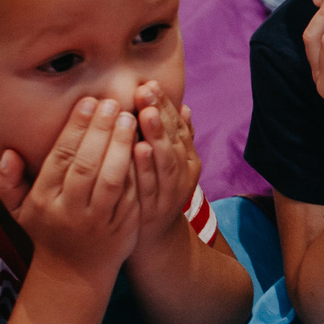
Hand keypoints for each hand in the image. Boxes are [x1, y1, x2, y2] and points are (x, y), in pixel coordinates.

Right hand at [0, 95, 140, 279]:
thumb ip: (6, 181)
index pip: (60, 158)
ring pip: (112, 179)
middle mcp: (70, 211)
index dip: (76, 128)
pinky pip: (132, 194)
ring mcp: (98, 221)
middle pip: (86, 165)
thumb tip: (7, 153)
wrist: (74, 273)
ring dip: (122, 146)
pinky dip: (138, 169)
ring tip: (130, 119)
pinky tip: (144, 145)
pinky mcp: (123, 227)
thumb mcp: (18, 210)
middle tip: (113, 103)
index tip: (88, 102)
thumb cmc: (47, 230)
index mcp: (44, 201)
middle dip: (101, 131)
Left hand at [126, 79, 201, 255]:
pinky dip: (145, 167)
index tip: (149, 83)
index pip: (178, 126)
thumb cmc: (154, 192)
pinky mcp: (154, 210)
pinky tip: (136, 149)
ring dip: (156, 135)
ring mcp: (170, 194)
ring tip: (145, 113)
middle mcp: (182, 175)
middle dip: (160, 113)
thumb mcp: (168, 164)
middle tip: (145, 90)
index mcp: (187, 159)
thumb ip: (175, 137)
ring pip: (166, 161)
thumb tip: (184, 106)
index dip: (165, 105)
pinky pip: (150, 186)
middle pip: (174, 140)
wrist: (151, 240)